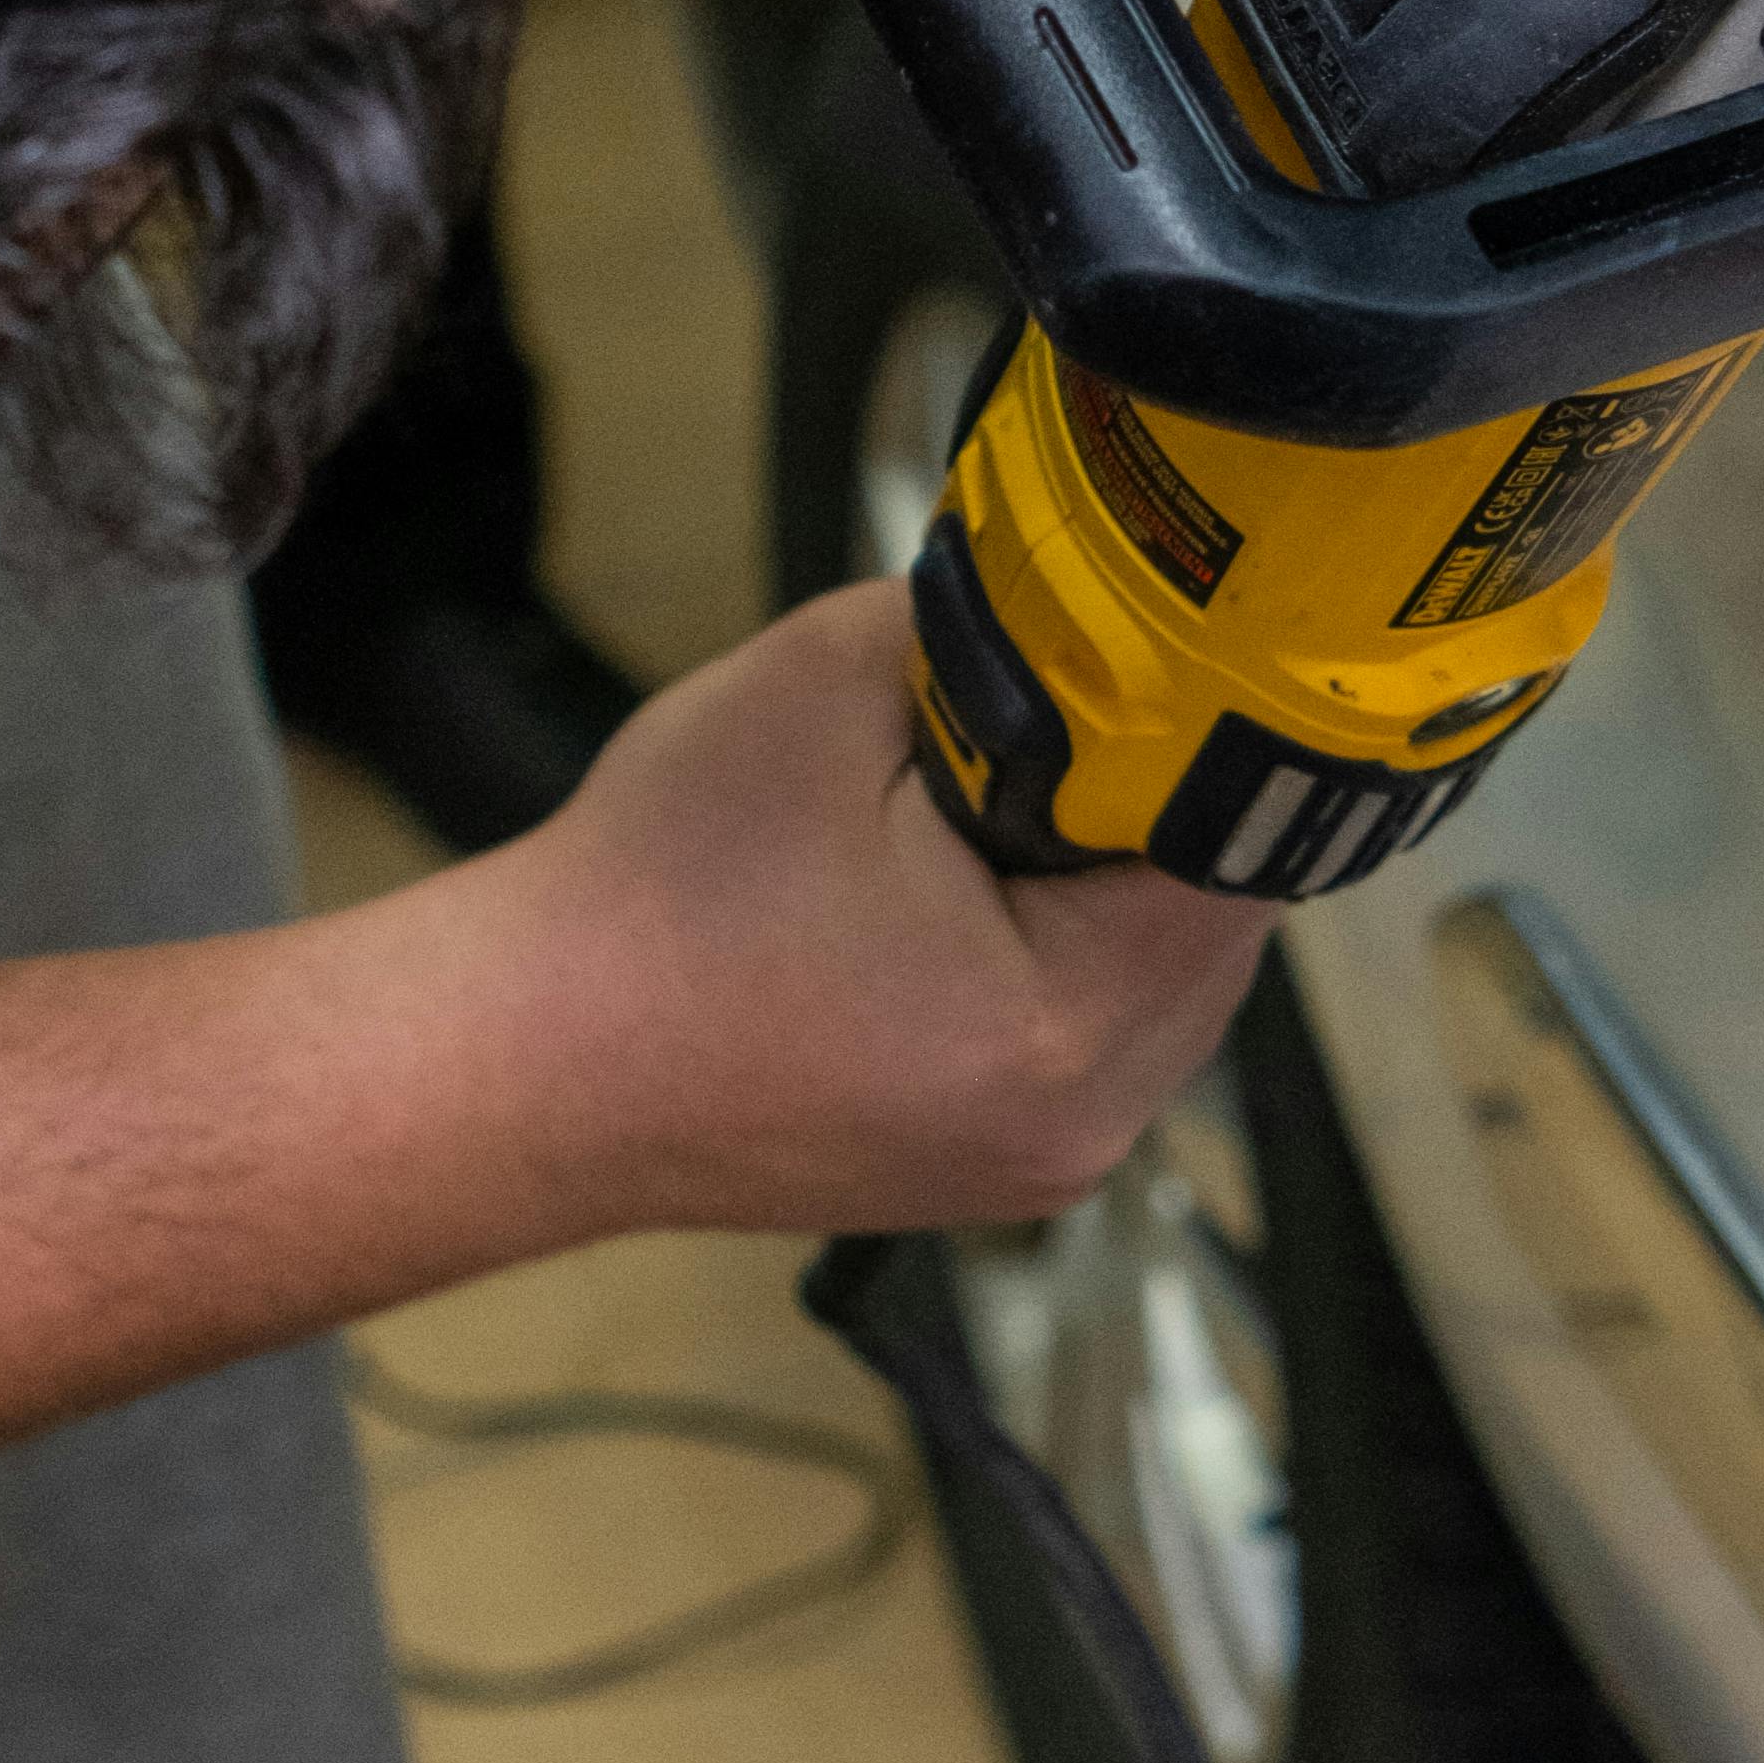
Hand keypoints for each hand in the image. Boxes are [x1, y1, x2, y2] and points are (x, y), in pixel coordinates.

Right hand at [485, 585, 1265, 1228]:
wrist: (523, 1062)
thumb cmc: (651, 899)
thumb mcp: (827, 685)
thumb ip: (992, 627)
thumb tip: (1084, 596)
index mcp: (1065, 1025)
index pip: (1241, 854)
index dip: (1216, 734)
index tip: (1179, 654)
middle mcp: (1085, 1122)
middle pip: (1222, 926)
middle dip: (1164, 804)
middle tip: (1085, 708)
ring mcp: (1045, 1163)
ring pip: (1168, 979)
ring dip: (1122, 877)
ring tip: (1013, 794)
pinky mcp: (999, 1166)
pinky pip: (1100, 1031)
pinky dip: (1069, 944)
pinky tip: (980, 878)